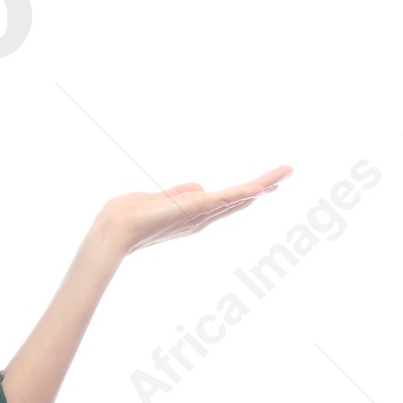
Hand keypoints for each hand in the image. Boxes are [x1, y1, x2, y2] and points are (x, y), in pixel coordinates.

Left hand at [96, 165, 293, 257]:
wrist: (114, 229)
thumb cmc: (128, 216)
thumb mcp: (159, 199)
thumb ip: (179, 193)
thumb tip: (199, 187)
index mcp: (193, 214)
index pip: (226, 201)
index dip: (247, 192)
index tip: (267, 185)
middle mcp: (201, 218)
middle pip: (240, 200)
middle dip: (264, 186)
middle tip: (288, 174)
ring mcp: (199, 214)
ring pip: (238, 197)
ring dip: (263, 184)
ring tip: (286, 172)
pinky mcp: (193, 209)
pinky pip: (223, 200)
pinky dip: (242, 194)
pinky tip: (261, 189)